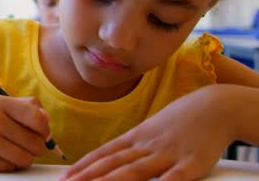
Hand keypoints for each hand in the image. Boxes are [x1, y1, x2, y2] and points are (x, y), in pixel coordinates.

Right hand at [0, 96, 50, 171]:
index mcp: (1, 102)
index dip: (44, 131)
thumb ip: (29, 108)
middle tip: (25, 145)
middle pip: (35, 143)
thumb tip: (47, 121)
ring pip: (25, 158)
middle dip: (35, 148)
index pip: (39, 120)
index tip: (40, 134)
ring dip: (23, 158)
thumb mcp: (2, 106)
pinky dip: (9, 165)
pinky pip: (10, 168)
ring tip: (12, 151)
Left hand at [60, 85, 234, 180]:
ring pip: (135, 170)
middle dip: (88, 177)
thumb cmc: (181, 120)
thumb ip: (132, 148)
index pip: (103, 154)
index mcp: (136, 138)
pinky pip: (174, 178)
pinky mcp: (191, 164)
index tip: (65, 177)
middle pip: (113, 164)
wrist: (215, 106)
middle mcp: (146, 146)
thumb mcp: (151, 131)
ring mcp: (167, 154)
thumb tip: (110, 161)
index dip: (83, 167)